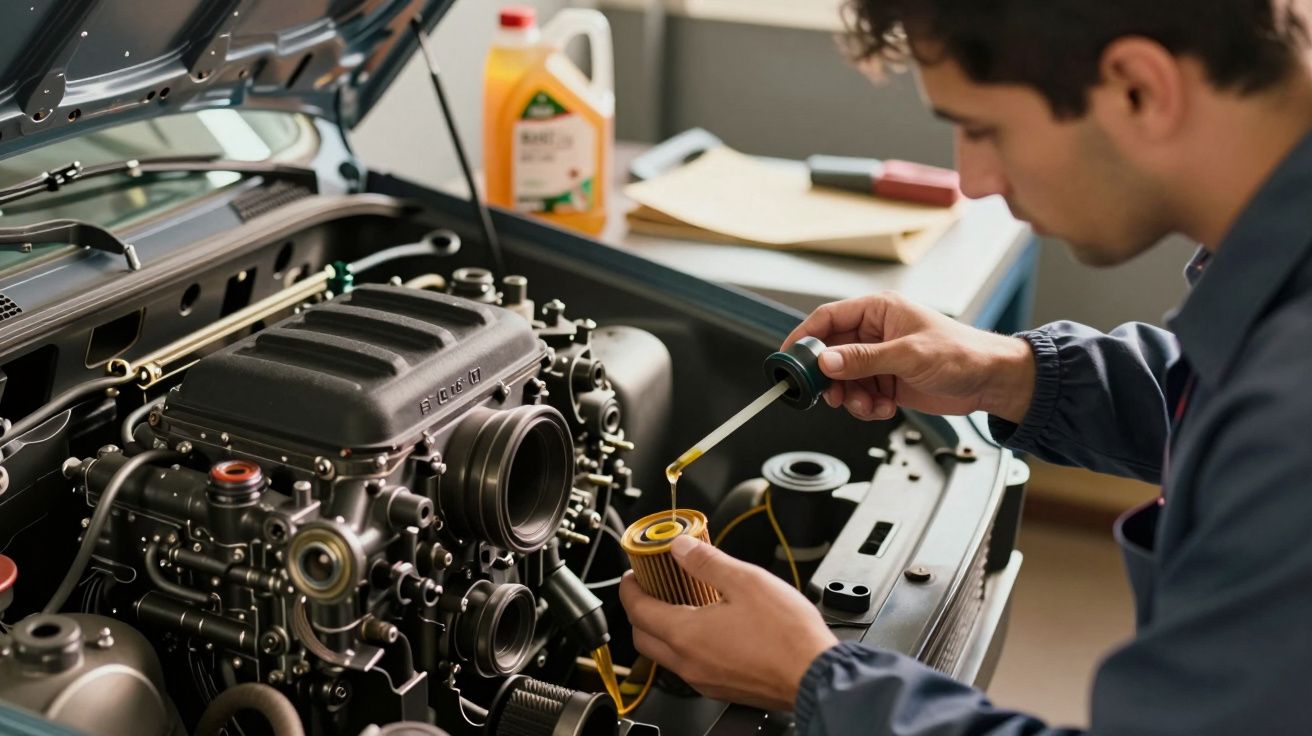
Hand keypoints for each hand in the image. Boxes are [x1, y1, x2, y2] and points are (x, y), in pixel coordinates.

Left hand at [618, 536, 838, 710]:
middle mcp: (688, 662)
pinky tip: (707, 629)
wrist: (814, 675)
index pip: (637, 610)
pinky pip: (688, 666)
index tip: (633, 574)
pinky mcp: (721, 688)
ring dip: (661, 630)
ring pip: (665, 655)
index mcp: (686, 634)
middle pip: (642, 637)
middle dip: (638, 610)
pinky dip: (684, 646)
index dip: (629, 587)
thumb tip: (680, 547)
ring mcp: (704, 679)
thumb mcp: (746, 581)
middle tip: (649, 588)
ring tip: (678, 605)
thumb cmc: (786, 635)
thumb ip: (707, 562)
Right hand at [783, 292, 1035, 422]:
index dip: (804, 338)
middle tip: (829, 395)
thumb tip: (826, 362)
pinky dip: (867, 406)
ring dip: (850, 397)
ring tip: (869, 405)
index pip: (828, 319)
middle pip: (831, 353)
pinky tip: (885, 407)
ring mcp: (880, 359)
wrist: (991, 381)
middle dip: (829, 378)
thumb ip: (864, 359)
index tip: (789, 359)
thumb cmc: (962, 353)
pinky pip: (860, 395)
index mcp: (879, 311)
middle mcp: (875, 333)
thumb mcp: (908, 355)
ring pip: (844, 380)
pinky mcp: (887, 381)